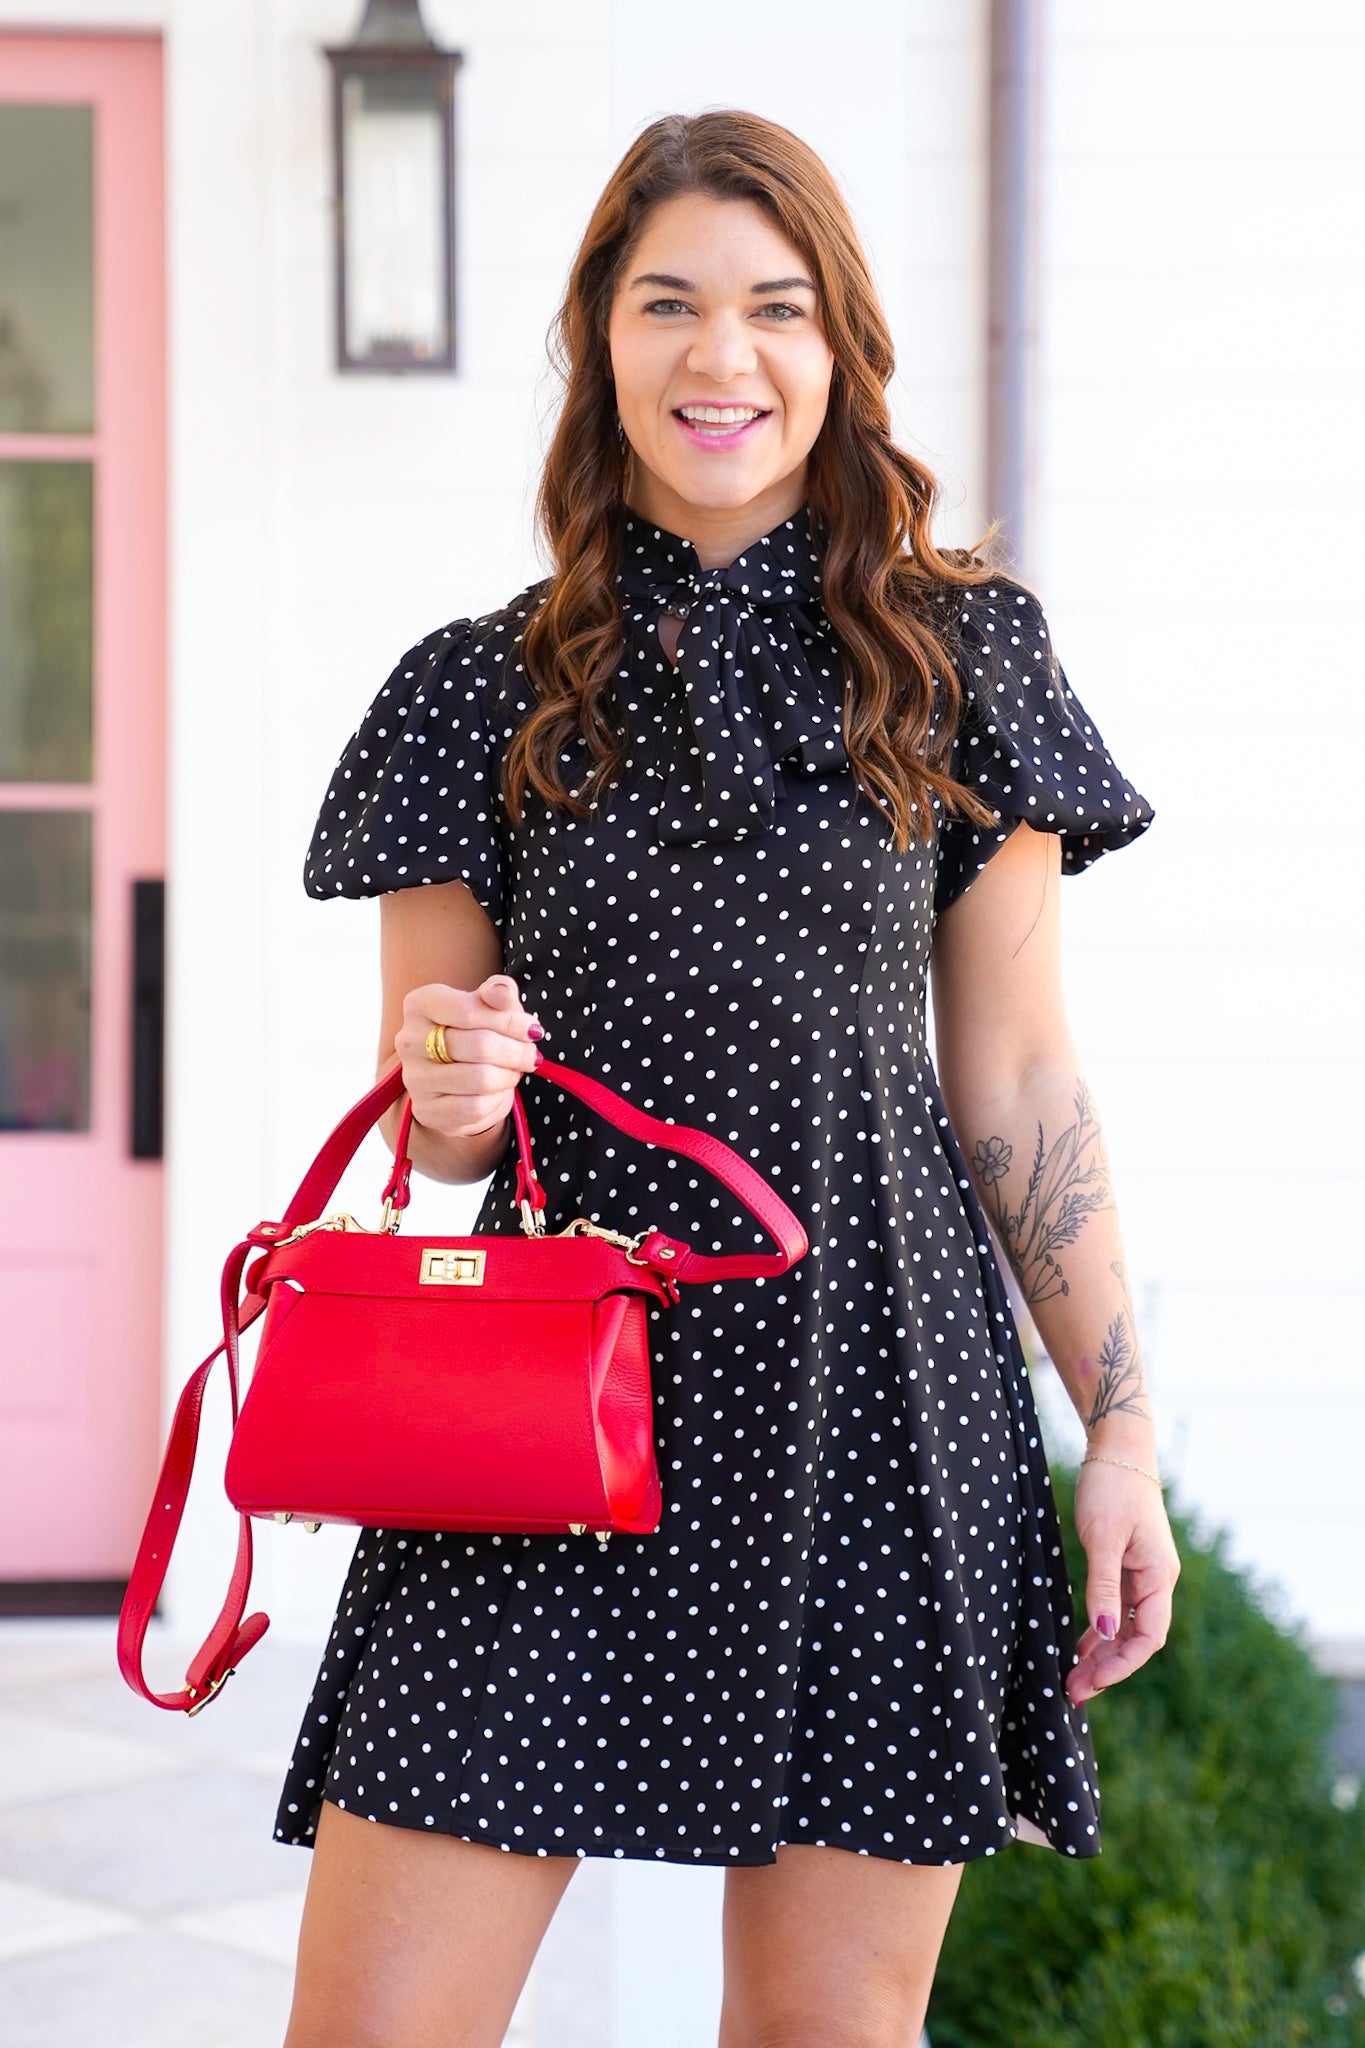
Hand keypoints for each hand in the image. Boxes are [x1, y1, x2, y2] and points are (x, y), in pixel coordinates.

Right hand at [395, 973, 542, 1141]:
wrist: (455, 1078)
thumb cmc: (476, 1032)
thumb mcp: (490, 1005)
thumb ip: (498, 992)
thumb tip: (502, 993)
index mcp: (420, 1004)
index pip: (469, 1009)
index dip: (510, 1021)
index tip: (531, 1029)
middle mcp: (409, 1040)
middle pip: (480, 1045)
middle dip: (517, 1051)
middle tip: (529, 1054)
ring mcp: (415, 1078)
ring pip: (481, 1079)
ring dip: (509, 1076)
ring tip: (513, 1071)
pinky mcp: (425, 1111)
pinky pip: (475, 1108)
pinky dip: (496, 1101)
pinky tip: (496, 1091)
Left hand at [1066, 1458, 1180, 1707]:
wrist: (1117, 1450)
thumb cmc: (1111, 1488)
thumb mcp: (1102, 1537)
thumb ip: (1103, 1586)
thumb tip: (1106, 1635)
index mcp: (1159, 1576)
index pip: (1149, 1636)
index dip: (1123, 1664)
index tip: (1092, 1682)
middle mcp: (1156, 1580)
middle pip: (1137, 1638)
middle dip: (1107, 1668)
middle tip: (1073, 1692)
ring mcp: (1142, 1574)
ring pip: (1125, 1627)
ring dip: (1101, 1654)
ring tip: (1073, 1680)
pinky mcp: (1126, 1566)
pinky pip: (1116, 1609)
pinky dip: (1099, 1630)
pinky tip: (1081, 1648)